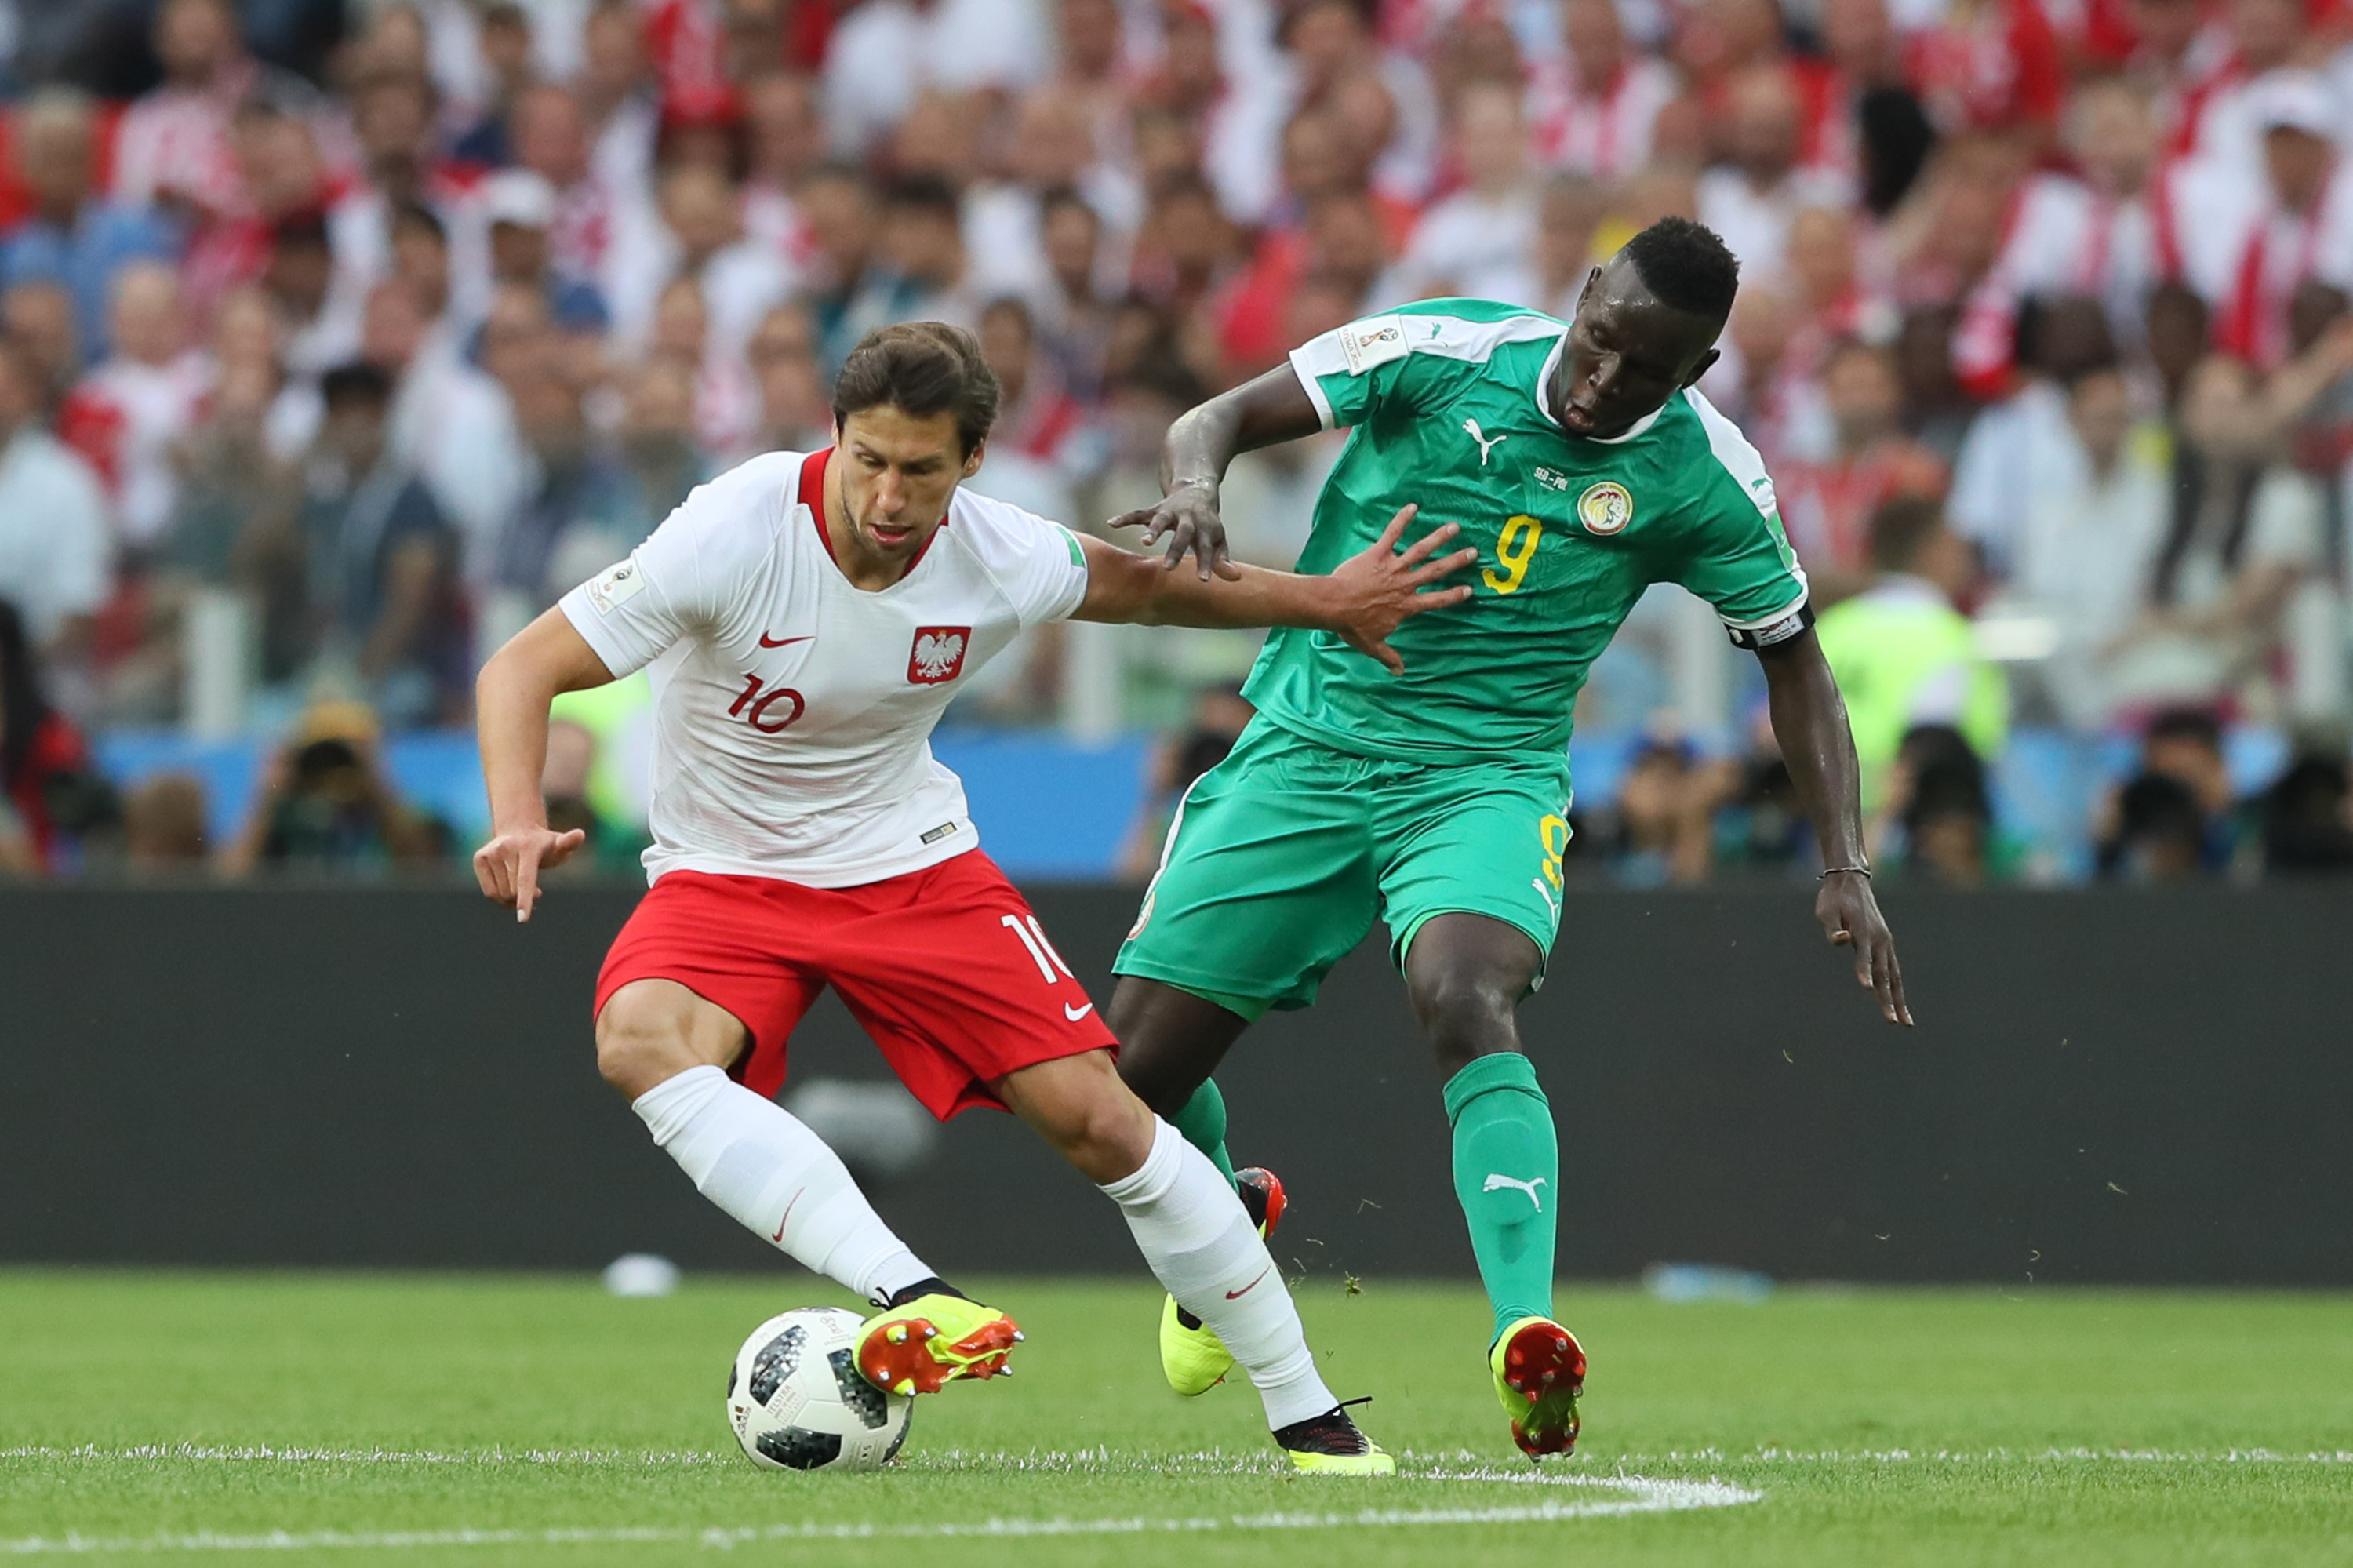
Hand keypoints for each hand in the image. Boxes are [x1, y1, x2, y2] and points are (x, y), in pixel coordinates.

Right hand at [473, 823, 587, 921]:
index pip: (525, 879)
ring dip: (513, 899)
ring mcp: (490, 852)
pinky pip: (489, 892)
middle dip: (525, 898)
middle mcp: (505, 847)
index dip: (525, 900)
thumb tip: (580, 835)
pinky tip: (509, 886)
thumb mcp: (559, 845)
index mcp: (527, 847)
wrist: (518, 830)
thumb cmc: (544, 845)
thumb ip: (569, 843)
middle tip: (537, 891)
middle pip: (513, 891)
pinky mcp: (479, 859)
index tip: (523, 919)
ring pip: (500, 894)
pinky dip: (500, 897)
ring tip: (522, 887)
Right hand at [1107, 478, 1237, 581]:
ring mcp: (1171, 511)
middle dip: (1175, 550)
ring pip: (1160, 520)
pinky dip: (1126, 518)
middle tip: (1168, 569)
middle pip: (1183, 534)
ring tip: (1145, 543)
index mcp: (1205, 528)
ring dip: (1153, 530)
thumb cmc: (1208, 524)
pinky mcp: (1156, 508)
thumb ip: (1222, 559)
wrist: (1197, 489)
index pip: (1206, 548)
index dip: (1206, 563)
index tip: (1203, 580)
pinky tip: (1111, 523)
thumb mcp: (1218, 540)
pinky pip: (1139, 512)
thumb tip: (1236, 579)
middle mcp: (1188, 518)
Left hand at [1322, 504, 1477, 673]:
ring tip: (1454, 527)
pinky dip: (1402, 520)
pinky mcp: (1378, 553)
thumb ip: (1389, 657)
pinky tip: (1412, 506)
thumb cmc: (1352, 625)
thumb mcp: (1372, 645)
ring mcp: (1392, 567)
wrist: (1333, 605)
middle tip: (1473, 552)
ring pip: (1420, 550)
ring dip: (1438, 538)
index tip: (1469, 590)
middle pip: (1435, 572)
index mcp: (1406, 606)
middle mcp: (1404, 585)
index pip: (1436, 601)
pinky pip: (1392, 534)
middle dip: (1456, 561)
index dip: (1453, 596)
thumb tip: (1400, 673)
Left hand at [1816, 870, 1911, 1024]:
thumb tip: (1840, 939)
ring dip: (1899, 999)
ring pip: (1894, 976)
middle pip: (1885, 974)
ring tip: (1905, 1022)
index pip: (1864, 957)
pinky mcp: (1885, 944)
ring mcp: (1885, 943)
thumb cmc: (1834, 899)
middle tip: (1892, 1021)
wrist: (1850, 881)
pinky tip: (1899, 1003)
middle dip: (1888, 999)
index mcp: (1863, 932)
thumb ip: (1833, 928)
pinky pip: (1894, 970)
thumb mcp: (1826, 911)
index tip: (1866, 989)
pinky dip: (1898, 988)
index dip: (1864, 973)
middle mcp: (1879, 940)